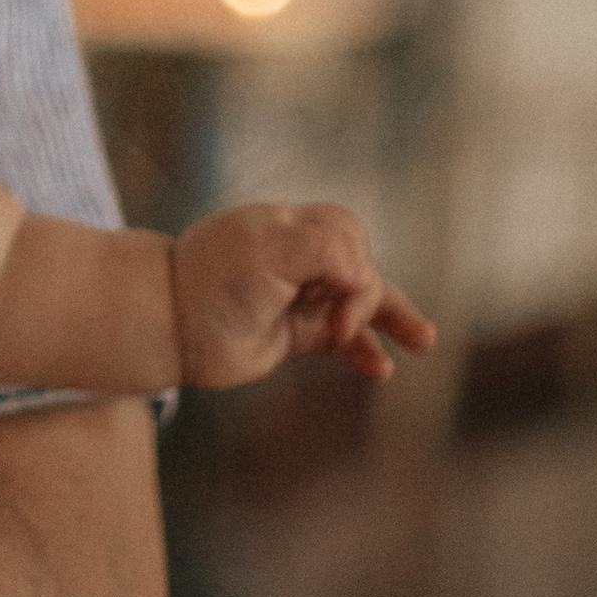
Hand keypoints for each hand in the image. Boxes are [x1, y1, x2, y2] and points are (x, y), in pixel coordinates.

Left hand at [171, 200, 436, 389]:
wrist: (170, 325)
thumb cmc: (217, 278)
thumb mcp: (273, 249)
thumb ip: (330, 250)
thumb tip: (366, 280)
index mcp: (291, 226)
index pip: (347, 233)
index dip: (356, 266)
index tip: (332, 303)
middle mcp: (297, 259)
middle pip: (361, 268)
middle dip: (376, 298)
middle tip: (357, 328)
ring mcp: (297, 296)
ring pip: (360, 305)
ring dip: (393, 321)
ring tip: (426, 342)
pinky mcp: (294, 332)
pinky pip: (343, 340)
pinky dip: (365, 351)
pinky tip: (381, 370)